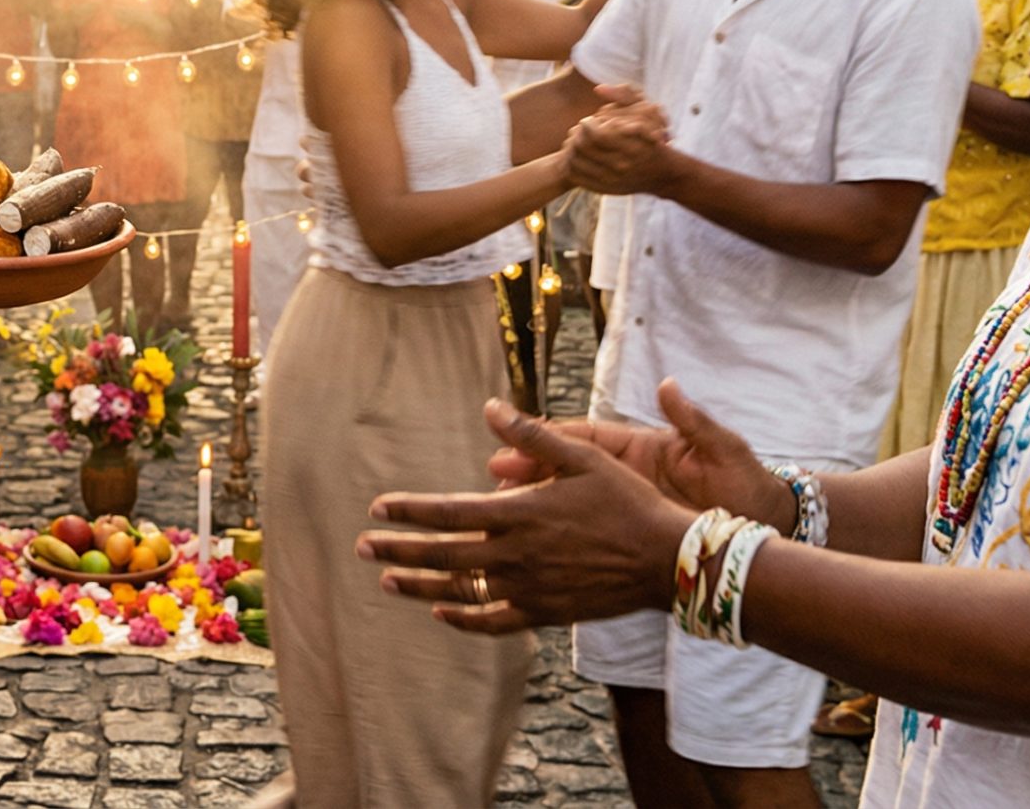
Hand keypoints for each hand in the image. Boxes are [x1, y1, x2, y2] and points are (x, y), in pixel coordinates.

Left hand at [356, 398, 694, 635]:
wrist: (666, 559)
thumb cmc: (626, 501)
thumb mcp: (583, 457)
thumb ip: (533, 435)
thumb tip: (490, 407)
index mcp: (521, 513)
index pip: (449, 513)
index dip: (410, 511)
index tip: (378, 509)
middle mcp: (517, 555)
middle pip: (443, 555)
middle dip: (398, 551)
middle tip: (362, 547)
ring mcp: (529, 589)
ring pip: (461, 592)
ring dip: (419, 587)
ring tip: (386, 582)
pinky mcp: (545, 613)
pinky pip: (494, 622)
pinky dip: (464, 620)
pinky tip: (442, 613)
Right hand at [488, 380, 788, 529]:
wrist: (764, 526)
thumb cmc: (746, 483)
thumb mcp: (724, 450)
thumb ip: (695, 421)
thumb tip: (669, 385)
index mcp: (641, 448)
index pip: (584, 439)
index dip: (545, 440)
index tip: (512, 445)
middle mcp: (626, 475)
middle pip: (566, 473)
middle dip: (528, 476)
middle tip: (494, 483)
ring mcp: (625, 506)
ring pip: (568, 506)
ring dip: (535, 508)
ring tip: (499, 515)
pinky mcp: (630, 535)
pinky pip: (587, 535)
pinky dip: (558, 539)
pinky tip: (531, 549)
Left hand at [563, 85, 673, 194]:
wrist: (662, 175)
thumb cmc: (653, 139)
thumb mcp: (647, 112)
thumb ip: (624, 96)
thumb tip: (599, 89)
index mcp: (630, 145)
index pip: (596, 134)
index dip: (587, 125)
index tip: (587, 121)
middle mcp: (620, 165)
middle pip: (582, 147)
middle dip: (576, 135)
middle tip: (577, 130)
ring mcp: (611, 180)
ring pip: (575, 161)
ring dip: (570, 149)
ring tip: (575, 142)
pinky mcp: (604, 189)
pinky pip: (577, 177)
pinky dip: (570, 165)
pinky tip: (574, 156)